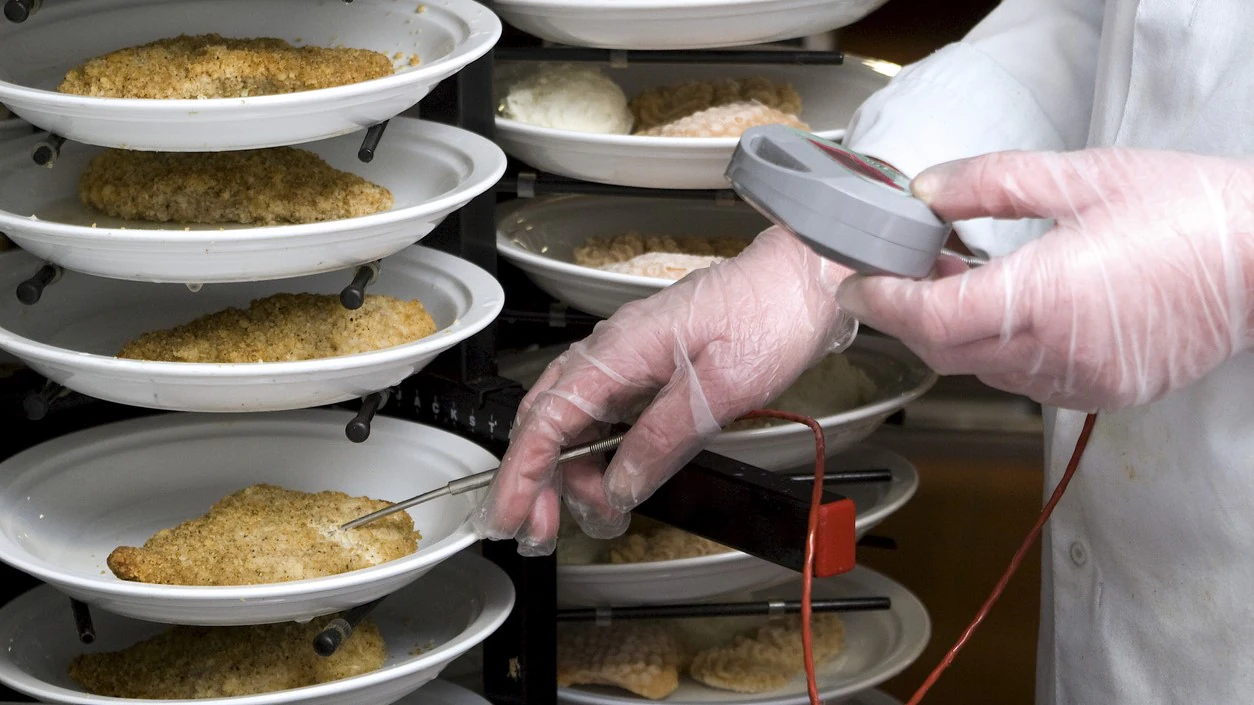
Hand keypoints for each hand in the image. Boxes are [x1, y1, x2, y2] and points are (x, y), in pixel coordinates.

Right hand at [472, 227, 858, 554]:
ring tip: (592, 515)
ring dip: (570, 472)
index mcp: (619, 351)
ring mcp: (628, 358)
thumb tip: (619, 486)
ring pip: (574, 421)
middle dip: (536, 482)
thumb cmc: (769, 314)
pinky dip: (599, 453)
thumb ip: (662, 439)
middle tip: (541, 532)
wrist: (804, 278)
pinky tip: (611, 480)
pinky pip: (606, 414)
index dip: (522, 475)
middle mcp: (612, 351)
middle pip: (548, 423)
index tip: (512, 518)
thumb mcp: (718, 388)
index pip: (547, 420)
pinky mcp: (650, 367)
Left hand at [837, 148, 1253, 410]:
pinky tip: (1007, 310)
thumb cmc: (1189, 213)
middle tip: (892, 278)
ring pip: (984, 370)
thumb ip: (991, 184)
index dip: (884, 303)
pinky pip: (1027, 380)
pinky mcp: (1106, 392)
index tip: (857, 286)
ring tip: (952, 282)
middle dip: (908, 318)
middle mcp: (1058, 353)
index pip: (932, 317)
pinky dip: (1000, 350)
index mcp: (1046, 298)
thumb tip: (928, 191)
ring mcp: (1083, 381)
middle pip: (947, 351)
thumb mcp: (1082, 178)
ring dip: (954, 334)